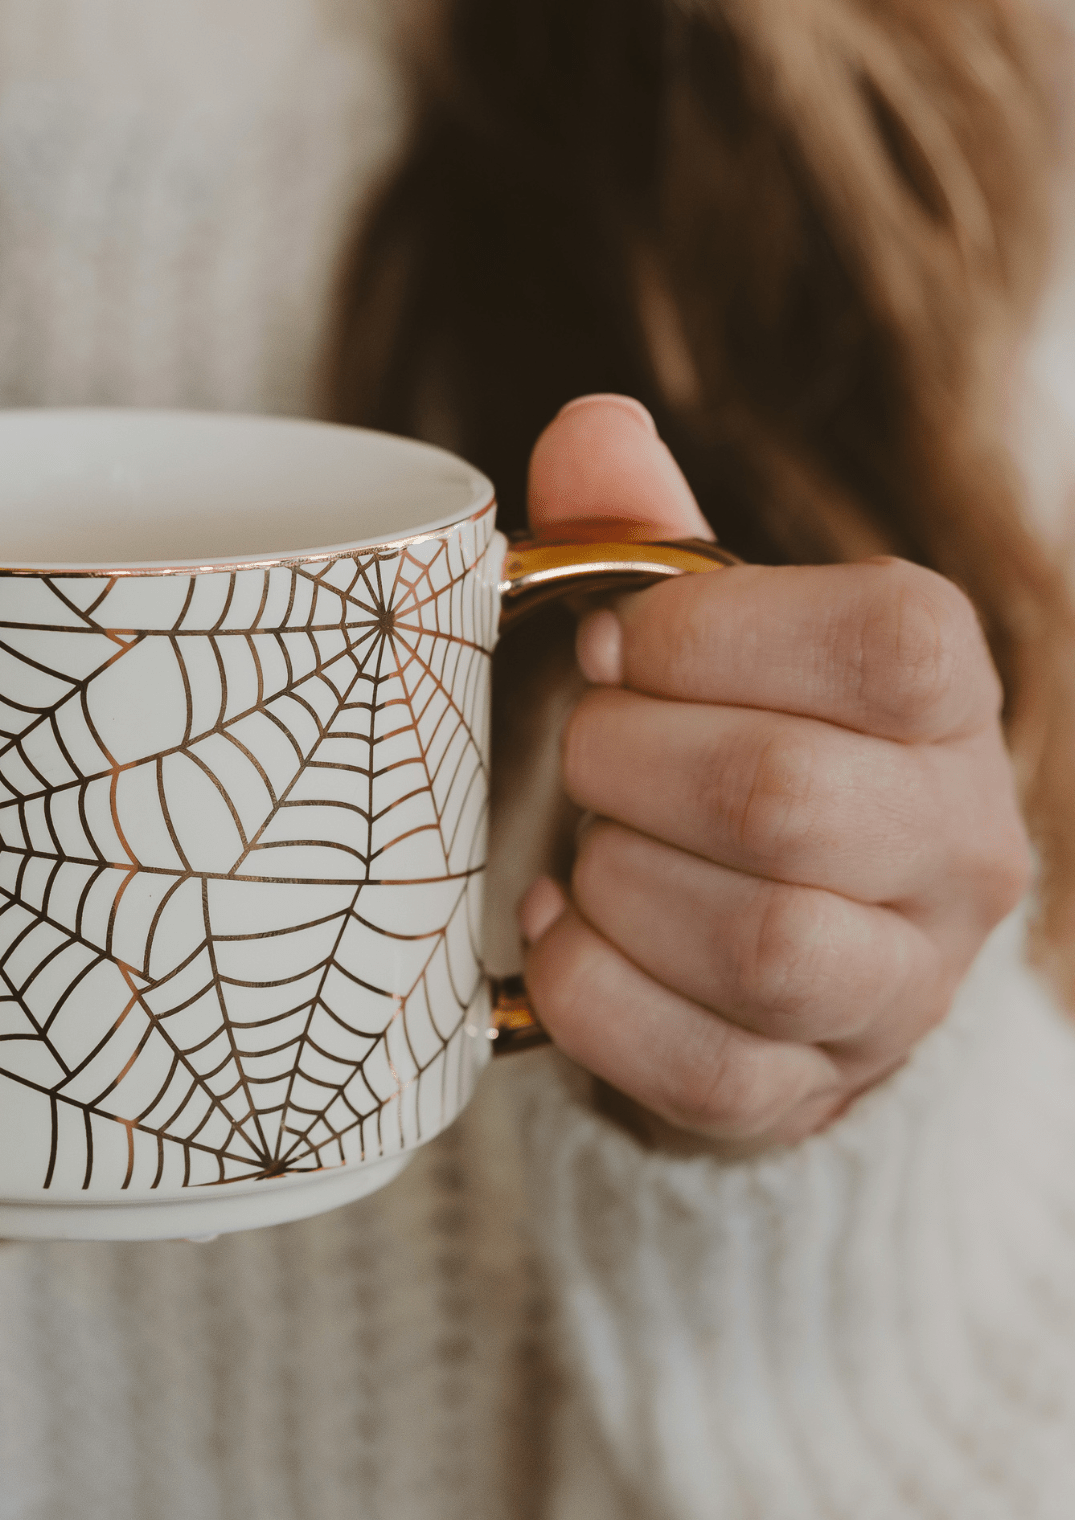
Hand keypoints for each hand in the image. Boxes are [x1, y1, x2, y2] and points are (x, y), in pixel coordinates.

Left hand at [514, 395, 1031, 1151]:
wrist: (794, 939)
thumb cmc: (738, 747)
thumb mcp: (709, 635)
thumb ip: (646, 535)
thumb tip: (587, 428)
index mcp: (944, 704)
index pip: (882, 644)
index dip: (709, 637)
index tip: (612, 645)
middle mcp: (956, 849)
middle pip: (783, 800)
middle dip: (626, 764)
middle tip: (585, 749)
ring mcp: (897, 987)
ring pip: (761, 947)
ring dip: (618, 884)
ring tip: (586, 849)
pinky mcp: (815, 1091)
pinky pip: (706, 1069)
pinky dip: (596, 995)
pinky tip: (564, 933)